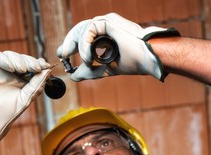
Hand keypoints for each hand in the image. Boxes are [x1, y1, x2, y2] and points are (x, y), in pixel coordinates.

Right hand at [0, 51, 50, 146]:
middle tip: (35, 67)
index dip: (38, 63)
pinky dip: (4, 59)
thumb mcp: (27, 97)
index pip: (32, 66)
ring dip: (19, 60)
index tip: (45, 65)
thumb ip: (37, 83)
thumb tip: (48, 70)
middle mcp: (11, 72)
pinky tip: (10, 68)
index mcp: (22, 79)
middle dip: (30, 61)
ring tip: (22, 70)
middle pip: (23, 59)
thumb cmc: (8, 111)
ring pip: (11, 55)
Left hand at [56, 13, 178, 81]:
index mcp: (105, 37)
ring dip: (80, 47)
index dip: (71, 44)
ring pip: (82, 30)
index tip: (64, 55)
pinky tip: (89, 58)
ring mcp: (106, 23)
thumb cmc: (134, 62)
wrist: (147, 57)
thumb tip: (73, 77)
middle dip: (69, 43)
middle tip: (62, 55)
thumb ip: (90, 71)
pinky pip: (89, 30)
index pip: (83, 37)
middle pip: (79, 30)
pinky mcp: (108, 21)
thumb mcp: (106, 69)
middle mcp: (105, 28)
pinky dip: (86, 45)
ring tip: (86, 62)